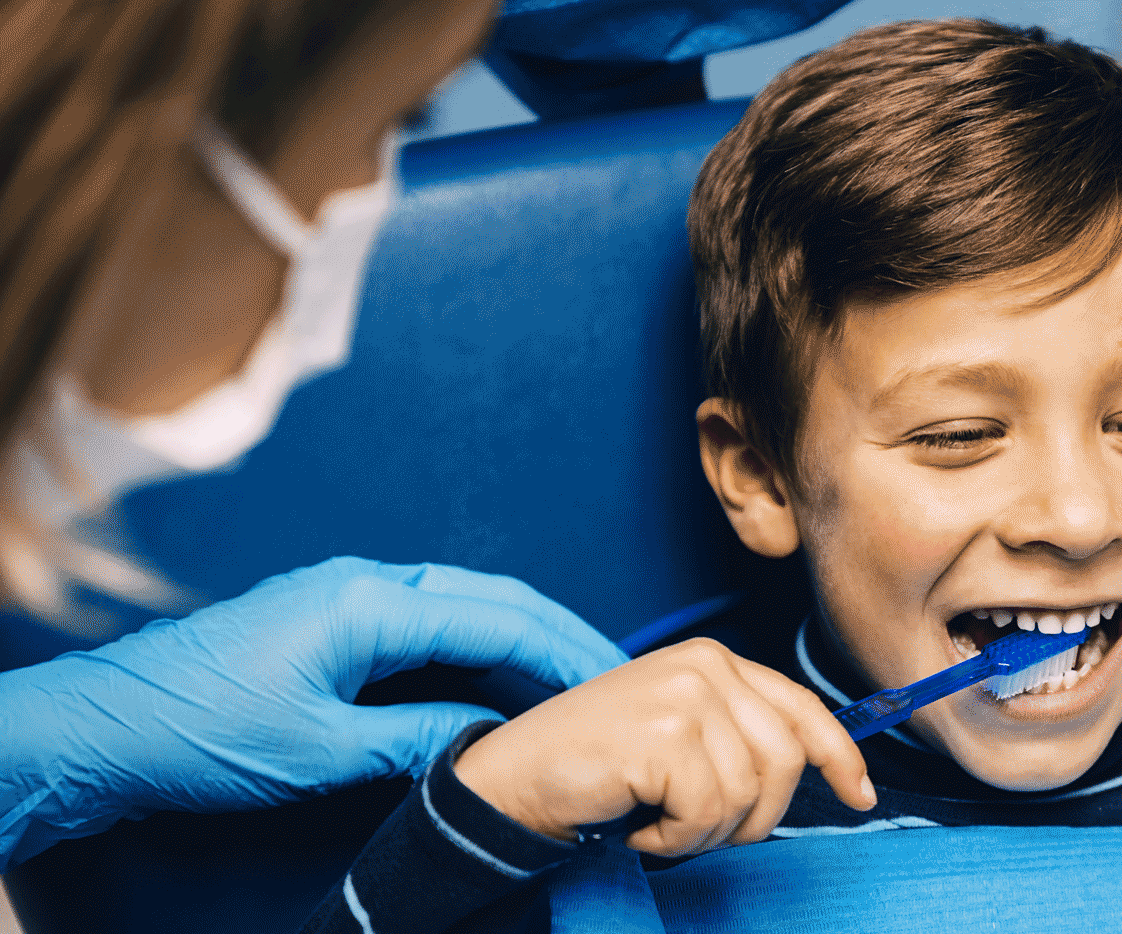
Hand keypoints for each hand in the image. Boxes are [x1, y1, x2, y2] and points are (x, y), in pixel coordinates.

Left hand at [2, 556, 627, 863]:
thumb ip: (418, 740)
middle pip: (493, 598)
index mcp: (368, 602)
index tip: (618, 685)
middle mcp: (365, 583)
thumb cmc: (194, 735)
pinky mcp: (331, 620)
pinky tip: (500, 685)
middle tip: (620, 679)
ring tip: (576, 682)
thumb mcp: (319, 752)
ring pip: (465, 605)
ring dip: (523, 639)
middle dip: (561, 635)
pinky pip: (429, 622)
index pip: (498, 619)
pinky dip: (479, 649)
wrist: (97, 728)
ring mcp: (346, 596)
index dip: (566, 652)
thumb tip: (493, 746)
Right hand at [452, 637, 875, 855]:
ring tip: (658, 818)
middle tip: (695, 827)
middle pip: (786, 761)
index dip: (840, 755)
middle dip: (752, 816)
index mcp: (715, 660)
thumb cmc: (599, 768)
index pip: (802, 707)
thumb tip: (822, 769)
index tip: (860, 794)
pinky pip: (708, 813)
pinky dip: (675, 837)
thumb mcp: (681, 735)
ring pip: (750, 794)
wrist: (514, 779)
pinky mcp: (665, 733)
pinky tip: (639, 822)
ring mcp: (686, 695)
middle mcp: (706, 666)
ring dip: (704, 831)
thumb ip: (740, 736)